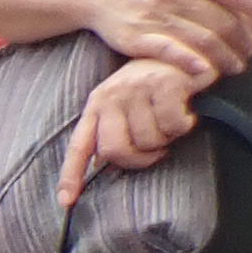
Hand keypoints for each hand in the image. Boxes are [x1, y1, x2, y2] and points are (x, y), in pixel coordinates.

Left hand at [60, 58, 207, 201]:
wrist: (181, 50)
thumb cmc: (151, 86)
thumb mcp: (124, 105)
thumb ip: (112, 131)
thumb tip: (102, 164)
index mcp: (96, 105)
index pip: (79, 146)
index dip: (71, 175)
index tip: (66, 202)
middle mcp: (110, 96)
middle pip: (117, 151)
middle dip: (140, 159)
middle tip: (157, 150)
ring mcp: (136, 89)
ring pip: (150, 140)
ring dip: (167, 139)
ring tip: (171, 121)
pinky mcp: (163, 84)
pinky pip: (174, 126)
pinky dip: (184, 125)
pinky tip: (185, 112)